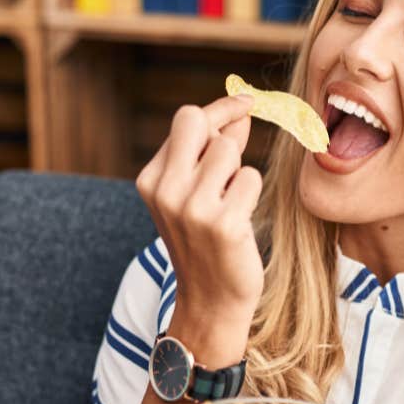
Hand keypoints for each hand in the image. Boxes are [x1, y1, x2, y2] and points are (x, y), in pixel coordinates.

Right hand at [136, 96, 263, 343]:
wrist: (211, 302)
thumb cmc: (209, 244)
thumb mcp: (198, 195)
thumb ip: (215, 153)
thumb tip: (241, 114)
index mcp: (151, 180)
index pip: (186, 120)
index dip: (221, 108)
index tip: (247, 102)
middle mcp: (165, 189)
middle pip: (198, 123)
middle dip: (225, 130)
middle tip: (239, 149)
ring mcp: (191, 207)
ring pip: (228, 150)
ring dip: (239, 172)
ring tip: (233, 202)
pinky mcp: (222, 223)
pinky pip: (251, 179)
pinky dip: (252, 194)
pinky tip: (241, 219)